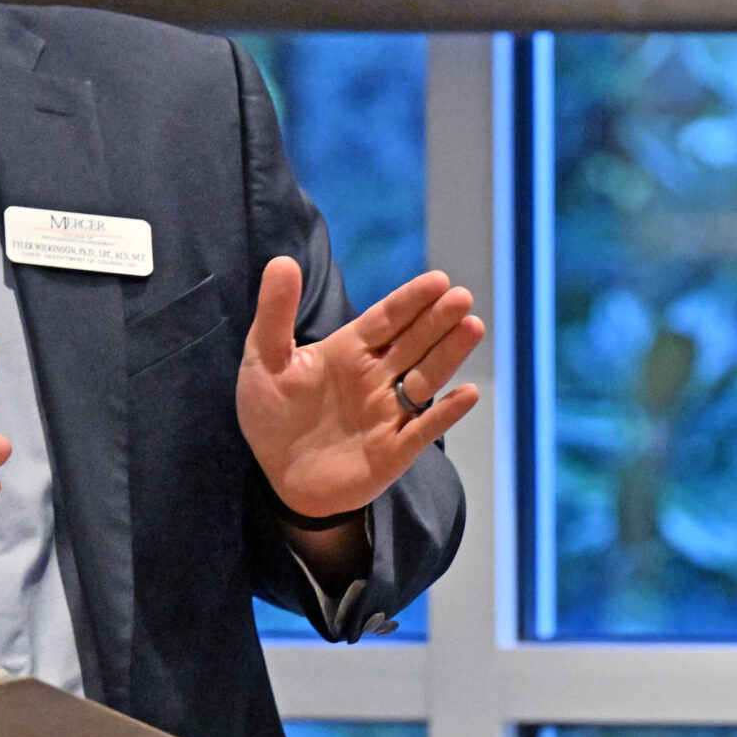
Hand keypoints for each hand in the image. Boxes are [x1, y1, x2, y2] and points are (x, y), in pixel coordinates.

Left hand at [236, 258, 484, 518]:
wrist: (276, 475)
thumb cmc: (270, 414)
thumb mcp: (264, 359)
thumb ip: (275, 313)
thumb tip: (282, 260)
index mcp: (348, 351)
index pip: (386, 319)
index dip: (410, 300)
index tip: (437, 280)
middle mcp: (375, 378)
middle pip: (413, 342)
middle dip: (437, 319)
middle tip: (461, 296)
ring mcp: (387, 413)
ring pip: (425, 378)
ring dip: (449, 354)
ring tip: (472, 326)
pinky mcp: (393, 451)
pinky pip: (423, 429)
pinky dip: (445, 414)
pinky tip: (467, 394)